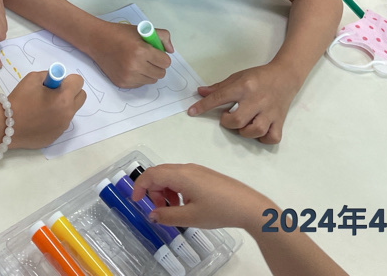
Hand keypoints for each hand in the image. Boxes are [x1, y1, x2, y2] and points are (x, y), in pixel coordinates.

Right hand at [8, 70, 85, 148]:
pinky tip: (40, 119)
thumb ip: (49, 76)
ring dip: (63, 106)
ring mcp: (63, 126)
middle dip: (71, 92)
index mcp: (64, 97)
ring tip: (44, 108)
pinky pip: (61, 123)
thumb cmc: (19, 100)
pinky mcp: (57, 136)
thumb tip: (57, 80)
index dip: (68, 80)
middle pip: (81, 97)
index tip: (57, 83)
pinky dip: (55, 119)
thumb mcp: (33, 78)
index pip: (79, 82)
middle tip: (55, 94)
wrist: (6, 125)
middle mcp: (67, 113)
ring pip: (71, 111)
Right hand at [88, 21, 173, 87]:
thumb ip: (162, 37)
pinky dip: (139, 77)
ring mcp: (128, 76)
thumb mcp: (142, 30)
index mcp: (141, 51)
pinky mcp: (122, 83)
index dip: (162, 56)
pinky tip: (131, 67)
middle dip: (158, 65)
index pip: (166, 62)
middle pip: (160, 74)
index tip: (156, 53)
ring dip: (149, 72)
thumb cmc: (120, 34)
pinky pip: (140, 84)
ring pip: (151, 80)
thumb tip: (170, 51)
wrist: (97, 41)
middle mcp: (135, 66)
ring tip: (140, 62)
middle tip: (149, 58)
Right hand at [131, 163, 271, 231]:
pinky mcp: (205, 175)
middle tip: (158, 210)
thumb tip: (152, 214)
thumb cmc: (219, 210)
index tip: (136, 201)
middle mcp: (187, 168)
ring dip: (165, 191)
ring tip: (174, 209)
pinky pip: (182, 178)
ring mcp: (197, 170)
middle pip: (160, 173)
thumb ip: (167, 216)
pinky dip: (176, 189)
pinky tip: (187, 205)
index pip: (151, 174)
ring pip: (171, 176)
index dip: (139, 186)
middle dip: (152, 190)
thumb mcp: (190, 218)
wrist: (249, 206)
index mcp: (180, 175)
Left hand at [187, 63, 299, 143]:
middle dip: (227, 122)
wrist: (285, 75)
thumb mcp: (238, 76)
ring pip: (255, 130)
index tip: (192, 112)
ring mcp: (270, 111)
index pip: (219, 97)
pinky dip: (263, 139)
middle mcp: (256, 100)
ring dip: (244, 132)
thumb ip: (219, 87)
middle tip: (227, 117)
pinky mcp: (280, 120)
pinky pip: (272, 137)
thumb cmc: (259, 76)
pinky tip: (259, 132)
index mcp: (244, 87)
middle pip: (237, 120)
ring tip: (243, 124)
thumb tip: (200, 92)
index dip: (203, 106)